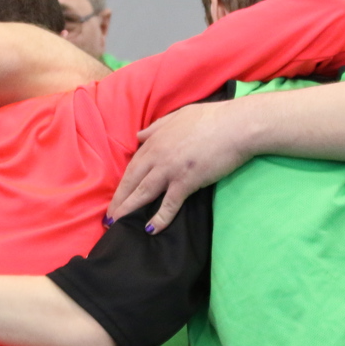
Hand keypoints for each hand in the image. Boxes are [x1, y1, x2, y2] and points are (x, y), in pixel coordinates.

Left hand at [106, 100, 254, 232]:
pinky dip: (160, 217)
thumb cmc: (211, 118)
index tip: (116, 196)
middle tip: (108, 217)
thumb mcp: (178, 116)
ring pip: (143, 192)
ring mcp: (170, 169)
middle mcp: (157, 156)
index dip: (122, 183)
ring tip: (118, 224)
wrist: (236, 125)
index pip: (133, 165)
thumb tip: (139, 135)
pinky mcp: (186, 181)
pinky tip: (151, 229)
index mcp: (155, 140)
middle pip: (132, 181)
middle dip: (119, 200)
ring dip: (129, 210)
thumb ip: (156, 127)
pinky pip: (169, 203)